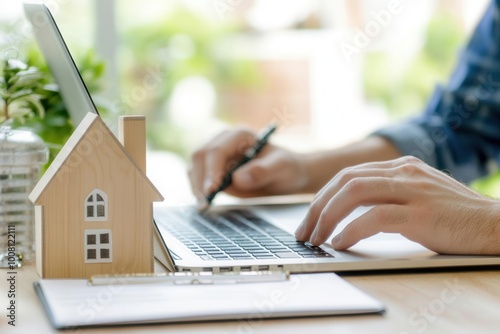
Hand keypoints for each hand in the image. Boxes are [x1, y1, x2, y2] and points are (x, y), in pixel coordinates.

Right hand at [188, 127, 308, 199]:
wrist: (284, 175)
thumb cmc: (285, 168)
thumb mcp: (281, 168)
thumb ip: (262, 171)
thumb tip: (238, 178)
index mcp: (240, 135)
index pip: (218, 150)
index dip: (212, 170)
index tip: (212, 190)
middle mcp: (224, 140)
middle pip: (200, 155)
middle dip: (200, 179)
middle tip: (205, 202)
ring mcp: (216, 154)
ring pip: (195, 166)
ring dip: (196, 185)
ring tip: (204, 205)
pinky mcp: (211, 167)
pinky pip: (196, 176)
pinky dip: (198, 189)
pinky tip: (205, 202)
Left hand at [295, 156, 499, 254]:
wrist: (497, 225)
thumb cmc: (456, 216)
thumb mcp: (418, 196)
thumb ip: (388, 196)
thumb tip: (349, 214)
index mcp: (401, 166)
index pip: (349, 175)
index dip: (323, 197)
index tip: (310, 218)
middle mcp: (404, 172)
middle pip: (345, 181)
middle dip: (318, 207)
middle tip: (304, 231)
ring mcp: (413, 190)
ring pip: (354, 193)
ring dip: (327, 217)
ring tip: (316, 238)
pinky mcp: (421, 214)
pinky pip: (375, 217)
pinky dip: (352, 229)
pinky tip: (340, 242)